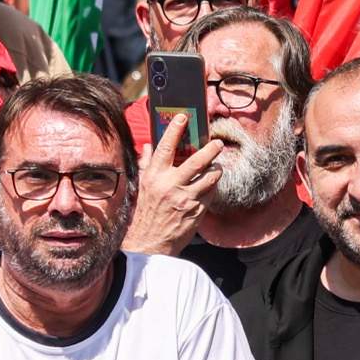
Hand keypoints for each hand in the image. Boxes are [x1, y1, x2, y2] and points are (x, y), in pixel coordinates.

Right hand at [121, 115, 224, 256]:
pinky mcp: (197, 211)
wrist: (150, 242)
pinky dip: (212, 188)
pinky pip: (211, 194)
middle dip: (211, 149)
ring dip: (216, 169)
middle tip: (217, 143)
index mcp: (155, 176)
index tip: (184, 117)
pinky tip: (209, 186)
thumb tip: (149, 146)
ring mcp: (186, 199)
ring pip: (210, 177)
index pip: (165, 147)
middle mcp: (171, 185)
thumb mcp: (142, 185)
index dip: (175, 130)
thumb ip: (147, 163)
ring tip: (216, 167)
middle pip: (197, 161)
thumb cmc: (145, 212)